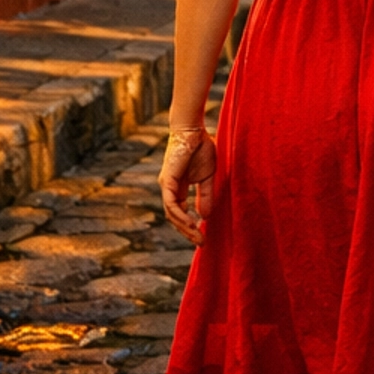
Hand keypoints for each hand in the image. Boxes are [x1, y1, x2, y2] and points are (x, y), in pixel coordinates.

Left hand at [160, 127, 216, 242]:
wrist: (193, 130)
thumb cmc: (201, 148)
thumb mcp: (207, 177)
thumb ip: (206, 195)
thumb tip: (205, 217)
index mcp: (177, 188)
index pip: (180, 213)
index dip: (190, 225)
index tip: (203, 236)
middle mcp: (169, 189)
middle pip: (175, 217)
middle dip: (188, 231)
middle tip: (201, 243)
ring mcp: (166, 186)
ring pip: (172, 214)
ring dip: (184, 227)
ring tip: (198, 236)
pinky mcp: (167, 182)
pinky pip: (171, 204)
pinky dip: (181, 215)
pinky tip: (192, 223)